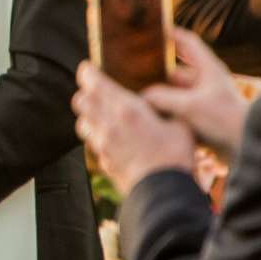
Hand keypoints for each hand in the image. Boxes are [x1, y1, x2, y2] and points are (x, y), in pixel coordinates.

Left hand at [75, 61, 198, 196]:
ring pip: (82, 122)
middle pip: (80, 101)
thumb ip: (165, 108)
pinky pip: (92, 142)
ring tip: (101, 114)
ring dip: (88, 115)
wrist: (162, 191)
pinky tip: (110, 137)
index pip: (95, 84)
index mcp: (127, 109)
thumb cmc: (175, 156)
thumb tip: (160, 101)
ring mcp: (102, 144)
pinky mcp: (104, 160)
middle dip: (85, 93)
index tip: (87, 68)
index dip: (87, 73)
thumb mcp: (179, 125)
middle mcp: (108, 124)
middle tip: (94, 89)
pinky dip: (96, 135)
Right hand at [140, 30, 250, 157]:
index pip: (188, 42)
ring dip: (159, 94)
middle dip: (156, 71)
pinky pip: (179, 111)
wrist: (248, 148)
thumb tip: (142, 95)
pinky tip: (148, 115)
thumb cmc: (224, 120)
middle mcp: (207, 82)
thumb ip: (162, 97)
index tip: (151, 30)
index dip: (171, 34)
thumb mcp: (189, 105)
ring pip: (175, 93)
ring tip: (135, 94)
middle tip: (132, 68)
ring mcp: (205, 101)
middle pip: (176, 70)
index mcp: (208, 69)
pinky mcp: (203, 119)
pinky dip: (166, 111)